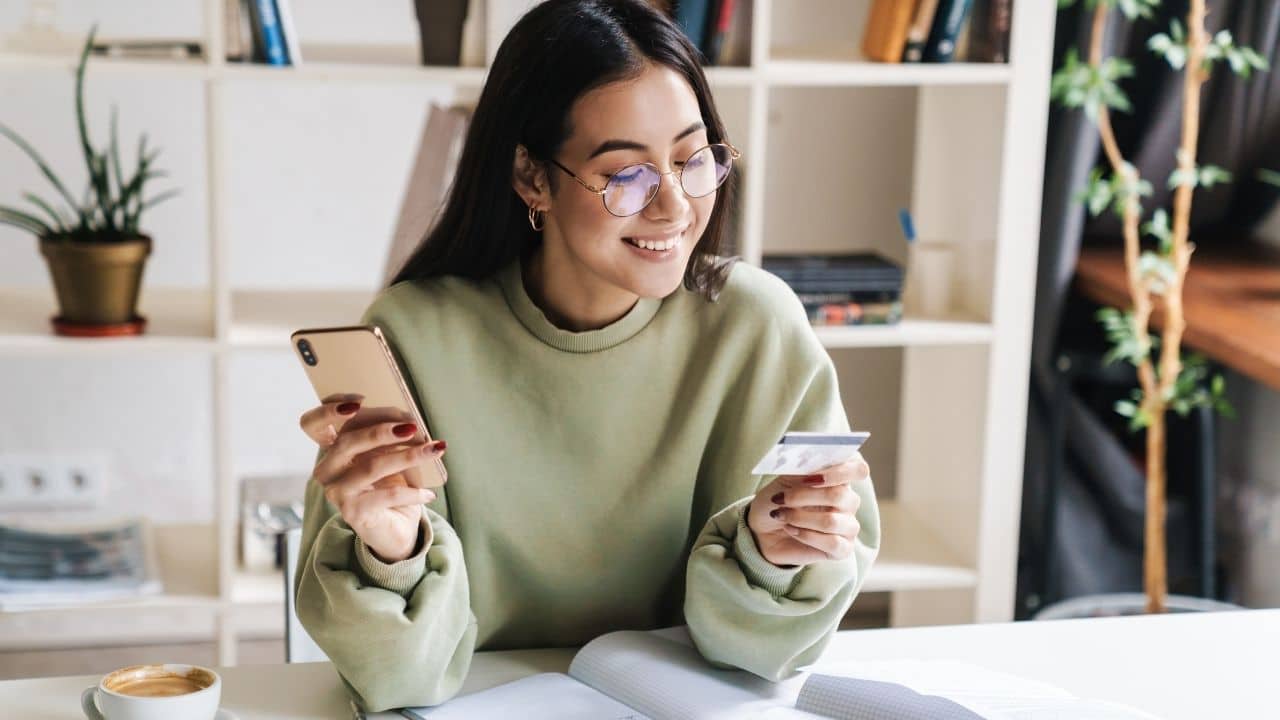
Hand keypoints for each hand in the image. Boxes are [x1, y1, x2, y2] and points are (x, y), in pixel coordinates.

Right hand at [299, 396, 446, 562]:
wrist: (394, 529)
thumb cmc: (390, 485)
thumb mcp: (388, 455)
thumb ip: (388, 436)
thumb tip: (411, 421)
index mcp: (331, 450)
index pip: (312, 424)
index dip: (329, 409)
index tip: (360, 400)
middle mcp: (327, 470)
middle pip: (348, 441)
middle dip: (383, 430)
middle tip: (414, 426)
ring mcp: (336, 493)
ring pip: (372, 466)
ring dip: (408, 455)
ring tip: (434, 450)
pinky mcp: (352, 513)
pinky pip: (387, 495)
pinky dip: (413, 492)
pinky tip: (429, 493)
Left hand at [746, 454, 868, 567]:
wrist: (763, 530)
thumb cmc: (777, 500)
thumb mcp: (783, 480)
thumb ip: (802, 469)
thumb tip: (814, 461)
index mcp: (839, 479)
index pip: (858, 470)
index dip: (840, 471)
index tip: (813, 476)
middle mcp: (848, 502)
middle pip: (840, 495)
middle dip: (804, 496)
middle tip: (780, 498)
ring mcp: (848, 526)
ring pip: (832, 521)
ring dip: (799, 517)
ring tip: (781, 515)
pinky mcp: (843, 549)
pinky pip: (832, 543)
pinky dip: (805, 535)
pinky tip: (791, 530)